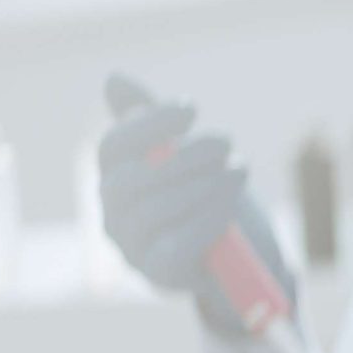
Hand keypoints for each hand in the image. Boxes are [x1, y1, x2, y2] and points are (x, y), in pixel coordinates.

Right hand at [98, 72, 293, 335]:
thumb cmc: (206, 200)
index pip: (113, 146)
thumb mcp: (186, 155)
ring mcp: (133, 248)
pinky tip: (231, 207)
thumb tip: (113, 78)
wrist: (240, 259)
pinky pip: (176, 246)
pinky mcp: (159, 275)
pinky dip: (206, 221)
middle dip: (182, 155)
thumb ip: (153, 123)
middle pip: (129, 179)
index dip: (150, 123)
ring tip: (239, 170)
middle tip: (226, 141)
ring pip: (153, 211)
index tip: (191, 108)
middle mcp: (114, 214)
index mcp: (115, 179)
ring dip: (202, 186)